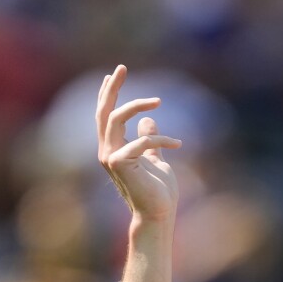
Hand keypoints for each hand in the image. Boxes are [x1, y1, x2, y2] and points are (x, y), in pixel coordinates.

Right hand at [96, 65, 181, 222]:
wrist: (158, 214)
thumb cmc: (158, 191)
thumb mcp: (156, 159)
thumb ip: (150, 141)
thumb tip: (148, 121)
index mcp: (113, 149)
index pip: (105, 116)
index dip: (108, 94)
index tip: (114, 74)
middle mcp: (107, 151)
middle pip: (104, 112)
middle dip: (112, 88)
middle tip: (121, 67)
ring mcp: (111, 157)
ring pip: (116, 118)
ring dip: (136, 105)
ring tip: (158, 100)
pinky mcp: (121, 163)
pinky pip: (141, 140)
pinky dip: (162, 139)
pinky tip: (179, 143)